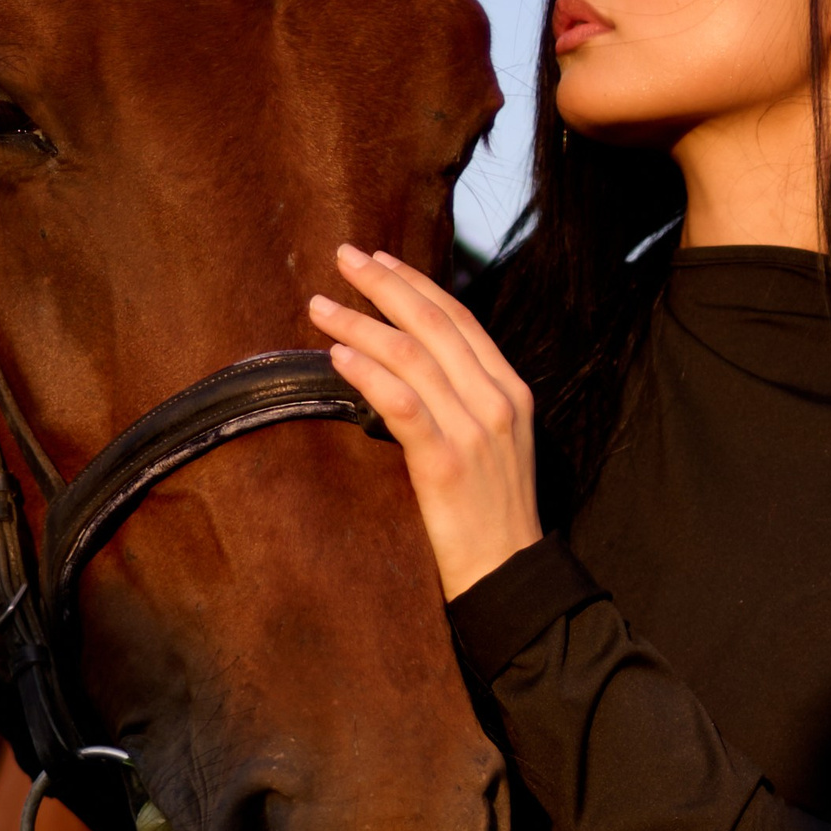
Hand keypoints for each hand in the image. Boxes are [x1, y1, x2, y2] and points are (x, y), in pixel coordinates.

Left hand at [309, 246, 542, 598]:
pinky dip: (368, 373)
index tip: (378, 260)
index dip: (415, 283)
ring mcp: (474, 430)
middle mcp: (495, 400)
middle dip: (383, 285)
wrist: (508, 573)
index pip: (459, 319)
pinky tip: (338, 356)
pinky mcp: (446, 463)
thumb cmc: (492, 513)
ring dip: (360, 324)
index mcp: (510, 390)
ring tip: (321, 307)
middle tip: (342, 257)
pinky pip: (402, 404)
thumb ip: (465, 400)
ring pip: (411, 357)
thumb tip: (414, 365)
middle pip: (433, 324)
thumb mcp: (493, 443)